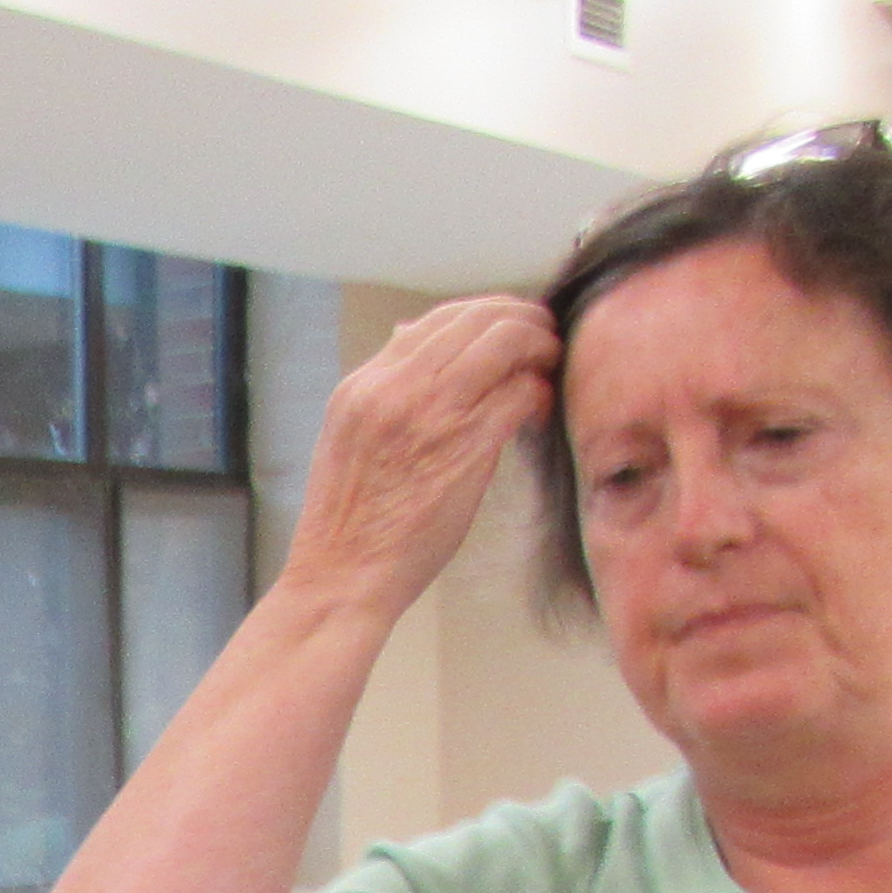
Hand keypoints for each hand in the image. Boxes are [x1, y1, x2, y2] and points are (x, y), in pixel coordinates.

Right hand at [277, 294, 560, 630]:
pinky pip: (522, 392)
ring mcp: (430, 413)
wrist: (341, 578)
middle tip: (545, 339)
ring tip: (550, 368)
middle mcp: (394, 387)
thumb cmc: (349, 523)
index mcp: (363, 384)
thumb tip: (408, 333)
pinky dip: (541, 394)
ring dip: (541, 347)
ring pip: (507, 341)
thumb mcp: (349, 438)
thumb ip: (383, 389)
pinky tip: (540, 411)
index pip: (436, 318)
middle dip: (523, 319)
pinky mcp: (467, 445)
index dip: (484, 315)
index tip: (508, 331)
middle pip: (479, 316)